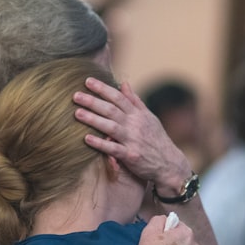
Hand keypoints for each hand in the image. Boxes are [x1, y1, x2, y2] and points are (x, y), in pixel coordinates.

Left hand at [74, 78, 189, 192]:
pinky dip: (100, 143)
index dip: (103, 88)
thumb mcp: (149, 117)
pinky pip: (113, 149)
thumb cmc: (156, 139)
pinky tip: (86, 138)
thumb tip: (123, 83)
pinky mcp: (131, 156)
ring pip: (111, 127)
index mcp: (138, 114)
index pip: (118, 97)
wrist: (170, 164)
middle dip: (93, 101)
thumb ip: (135, 101)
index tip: (88, 81)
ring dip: (93, 119)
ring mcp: (133, 140)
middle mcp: (135, 125)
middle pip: (111, 109)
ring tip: (77, 113)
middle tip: (75, 95)